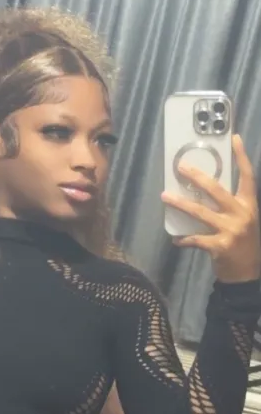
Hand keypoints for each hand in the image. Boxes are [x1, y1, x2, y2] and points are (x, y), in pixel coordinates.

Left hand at [161, 135, 260, 282]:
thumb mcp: (243, 220)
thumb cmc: (242, 244)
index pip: (247, 176)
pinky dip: (184, 239)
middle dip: (197, 177)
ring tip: (165, 197)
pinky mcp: (220, 246)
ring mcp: (231, 230)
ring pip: (201, 212)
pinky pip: (196, 239)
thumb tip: (205, 189)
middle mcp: (242, 214)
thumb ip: (230, 206)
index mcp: (249, 205)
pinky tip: (175, 239)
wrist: (246, 274)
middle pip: (217, 190)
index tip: (235, 139)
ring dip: (180, 204)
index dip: (241, 157)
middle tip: (181, 167)